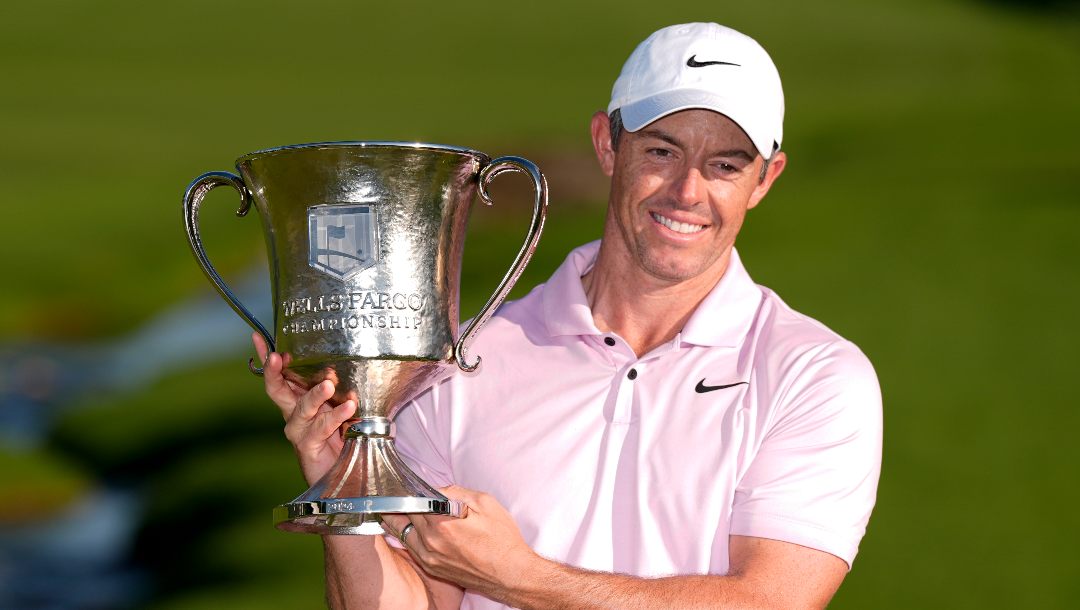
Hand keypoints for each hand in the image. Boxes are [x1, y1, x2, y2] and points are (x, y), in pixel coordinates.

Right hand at [253, 332, 354, 483]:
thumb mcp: (342, 404)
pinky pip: (322, 427)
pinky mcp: (308, 445)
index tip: (258, 337)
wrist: (345, 472)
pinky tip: (350, 406)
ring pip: (304, 407)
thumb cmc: (342, 433)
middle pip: (276, 389)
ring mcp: (298, 430)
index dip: (267, 356)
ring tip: (330, 384)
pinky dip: (337, 415)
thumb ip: (342, 387)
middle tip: (279, 357)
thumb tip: (354, 359)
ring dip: (317, 394)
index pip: (279, 374)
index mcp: (297, 397)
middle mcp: (293, 412)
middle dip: (275, 371)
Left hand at [382, 485, 541, 597]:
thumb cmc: (502, 539)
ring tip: (397, 509)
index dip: (407, 489)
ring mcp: (429, 559)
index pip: (412, 501)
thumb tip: (437, 488)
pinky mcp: (433, 569)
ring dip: (400, 520)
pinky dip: (409, 536)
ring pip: (403, 534)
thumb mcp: (485, 503)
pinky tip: (412, 528)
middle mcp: (430, 543)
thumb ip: (456, 492)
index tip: (403, 482)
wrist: (511, 574)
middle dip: (401, 503)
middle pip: (403, 517)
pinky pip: (412, 549)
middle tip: (399, 493)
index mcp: (441, 524)